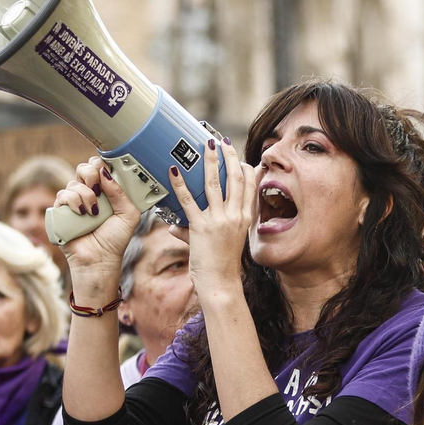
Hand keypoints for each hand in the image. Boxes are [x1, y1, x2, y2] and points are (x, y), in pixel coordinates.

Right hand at [53, 156, 138, 287]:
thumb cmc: (115, 240)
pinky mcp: (61, 211)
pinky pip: (62, 195)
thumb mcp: (128, 215)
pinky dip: (73, 202)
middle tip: (99, 189)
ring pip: (74, 182)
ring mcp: (74, 202)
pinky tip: (82, 214)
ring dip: (86, 195)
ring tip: (94, 213)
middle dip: (91, 174)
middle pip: (84, 167)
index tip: (108, 172)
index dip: (103, 165)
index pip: (100, 167)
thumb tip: (106, 172)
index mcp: (106, 192)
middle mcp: (89, 194)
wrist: (100, 260)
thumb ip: (121, 192)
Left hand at [168, 139, 257, 293]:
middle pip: (236, 178)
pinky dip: (180, 184)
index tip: (238, 155)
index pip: (249, 186)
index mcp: (244, 218)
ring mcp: (220, 221)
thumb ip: (197, 230)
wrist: (221, 284)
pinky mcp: (202, 228)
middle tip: (221, 141)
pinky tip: (174, 170)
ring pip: (216, 183)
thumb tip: (175, 225)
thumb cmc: (221, 266)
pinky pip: (189, 201)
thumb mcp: (220, 244)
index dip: (245, 167)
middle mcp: (235, 216)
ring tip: (205, 144)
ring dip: (210, 161)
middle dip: (229, 156)